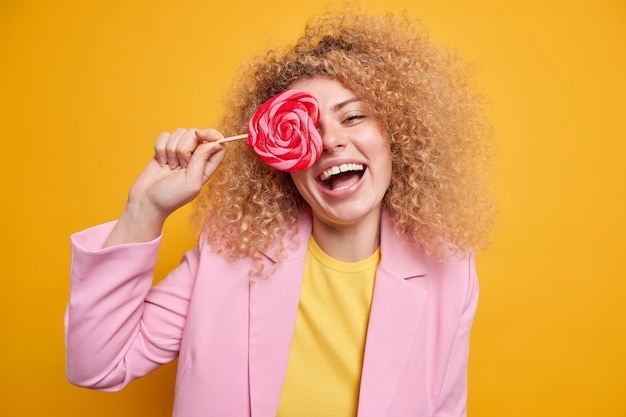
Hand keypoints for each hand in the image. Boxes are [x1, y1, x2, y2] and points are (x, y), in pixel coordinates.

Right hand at [105, 128, 226, 245]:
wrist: (146, 201)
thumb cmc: (171, 197)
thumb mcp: (192, 182)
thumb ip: (203, 160)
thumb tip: (215, 142)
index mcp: (207, 166)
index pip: (219, 142)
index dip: (212, 134)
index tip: (199, 135)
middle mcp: (195, 157)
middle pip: (196, 133)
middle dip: (184, 147)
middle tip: (179, 165)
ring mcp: (179, 152)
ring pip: (179, 132)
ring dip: (171, 149)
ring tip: (169, 166)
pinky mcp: (164, 149)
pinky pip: (164, 135)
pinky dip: (160, 147)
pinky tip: (160, 162)